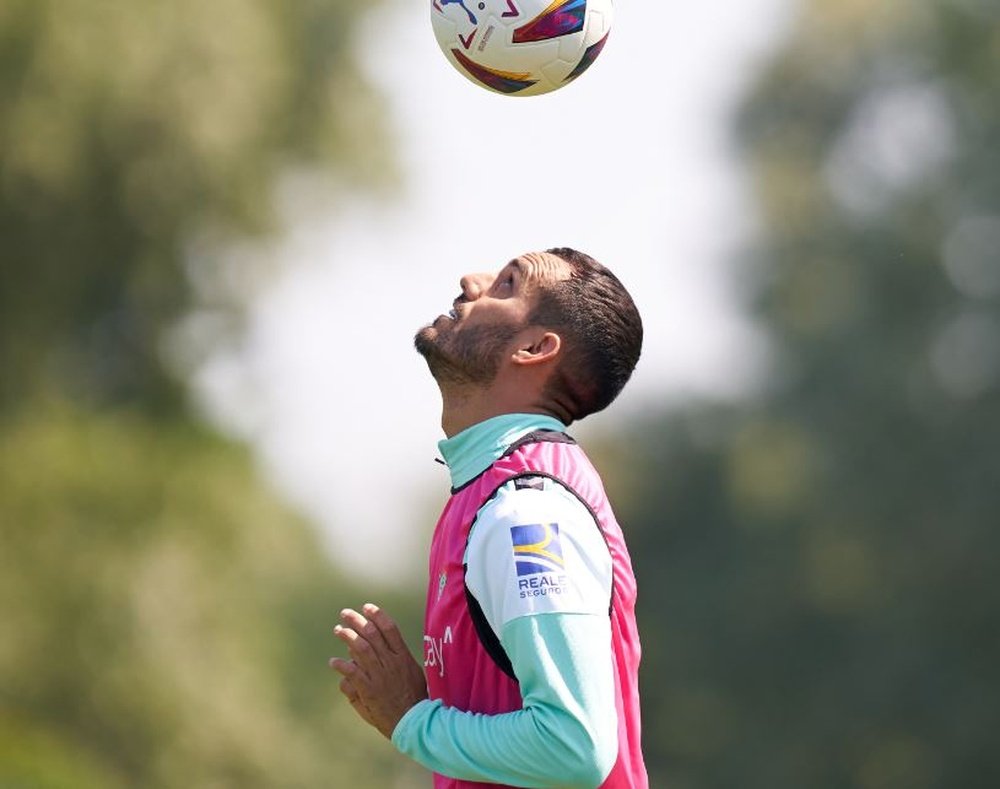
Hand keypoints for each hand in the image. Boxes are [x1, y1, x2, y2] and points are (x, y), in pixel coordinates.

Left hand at [329, 603, 427, 738]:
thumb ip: (396, 660)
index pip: (390, 629)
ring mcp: (379, 676)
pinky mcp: (369, 690)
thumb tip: (385, 651)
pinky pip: (352, 673)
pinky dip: (341, 665)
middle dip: (357, 621)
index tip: (367, 607)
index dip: (378, 615)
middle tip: (345, 613)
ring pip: (361, 649)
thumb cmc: (414, 698)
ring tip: (338, 630)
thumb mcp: (412, 674)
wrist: (413, 722)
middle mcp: (391, 662)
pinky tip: (334, 662)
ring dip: (348, 637)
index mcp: (403, 657)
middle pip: (372, 634)